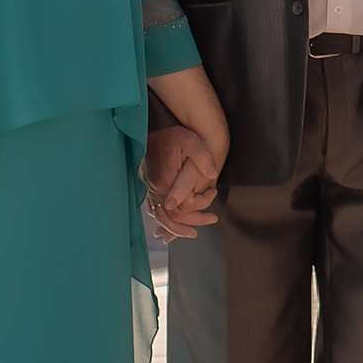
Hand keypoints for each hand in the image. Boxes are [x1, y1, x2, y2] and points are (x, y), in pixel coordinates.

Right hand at [144, 125, 220, 240]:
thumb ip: (203, 158)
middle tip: (211, 220)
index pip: (182, 205)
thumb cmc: (174, 136)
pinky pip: (155, 210)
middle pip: (170, 216)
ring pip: (161, 217)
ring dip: (176, 227)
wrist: (157, 130)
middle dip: (190, 223)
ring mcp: (149, 189)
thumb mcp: (192, 141)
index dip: (200, 206)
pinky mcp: (149, 188)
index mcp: (164, 180)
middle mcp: (154, 188)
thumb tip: (212, 175)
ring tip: (192, 232)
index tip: (213, 196)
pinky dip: (164, 221)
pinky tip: (170, 229)